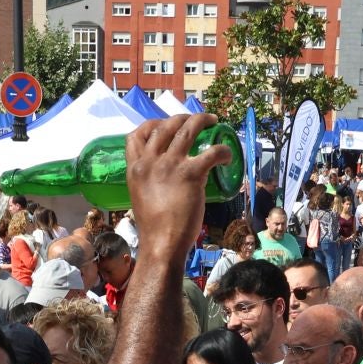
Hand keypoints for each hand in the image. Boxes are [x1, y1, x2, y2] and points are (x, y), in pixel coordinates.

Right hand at [125, 116, 232, 266]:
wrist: (161, 245)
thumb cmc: (154, 229)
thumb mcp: (141, 198)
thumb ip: (149, 182)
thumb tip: (165, 178)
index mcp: (135, 169)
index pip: (135, 136)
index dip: (151, 125)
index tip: (164, 125)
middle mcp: (150, 162)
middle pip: (166, 125)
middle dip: (183, 118)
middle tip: (196, 121)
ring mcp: (169, 165)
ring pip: (188, 128)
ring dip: (203, 120)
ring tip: (214, 122)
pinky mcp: (190, 174)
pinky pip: (211, 152)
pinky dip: (223, 150)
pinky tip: (227, 155)